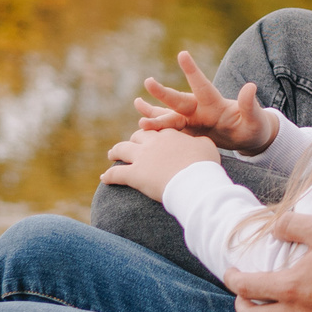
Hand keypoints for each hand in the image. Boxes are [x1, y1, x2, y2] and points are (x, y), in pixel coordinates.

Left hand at [100, 127, 221, 201]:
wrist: (194, 181)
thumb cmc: (204, 165)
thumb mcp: (207, 147)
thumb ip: (199, 142)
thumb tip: (197, 142)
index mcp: (170, 134)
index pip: (157, 130)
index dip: (152, 133)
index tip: (150, 136)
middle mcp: (153, 142)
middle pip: (137, 136)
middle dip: (133, 140)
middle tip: (130, 145)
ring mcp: (142, 157)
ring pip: (122, 149)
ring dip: (116, 151)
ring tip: (112, 155)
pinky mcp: (134, 174)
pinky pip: (116, 173)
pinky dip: (109, 175)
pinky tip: (104, 178)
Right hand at [135, 50, 271, 152]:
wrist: (247, 139)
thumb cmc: (254, 126)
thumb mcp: (256, 119)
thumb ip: (250, 104)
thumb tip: (250, 86)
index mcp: (215, 103)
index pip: (202, 85)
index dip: (192, 71)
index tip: (182, 54)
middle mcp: (200, 108)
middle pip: (180, 100)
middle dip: (164, 93)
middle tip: (148, 81)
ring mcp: (193, 120)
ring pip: (170, 115)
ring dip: (154, 112)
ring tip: (137, 103)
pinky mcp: (188, 131)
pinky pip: (169, 129)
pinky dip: (156, 126)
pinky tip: (140, 123)